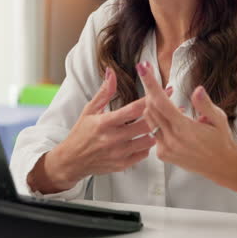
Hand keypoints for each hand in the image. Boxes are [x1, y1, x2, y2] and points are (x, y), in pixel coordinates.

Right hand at [37, 68, 155, 191]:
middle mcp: (113, 139)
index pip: (133, 109)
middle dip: (157, 114)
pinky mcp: (122, 165)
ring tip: (154, 123)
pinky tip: (144, 138)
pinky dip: (146, 145)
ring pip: (148, 141)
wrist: (72, 161)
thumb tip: (112, 72)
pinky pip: (144, 154)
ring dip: (153, 131)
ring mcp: (119, 153)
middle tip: (164, 108)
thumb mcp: (89, 110)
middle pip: (145, 125)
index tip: (164, 91)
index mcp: (104, 122)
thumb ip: (104, 92)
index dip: (151, 99)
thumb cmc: (81, 133)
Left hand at [137, 61, 236, 195]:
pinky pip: (153, 132)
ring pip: (150, 120)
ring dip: (153, 107)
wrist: (221, 166)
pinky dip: (158, 123)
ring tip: (166, 102)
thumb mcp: (219, 119)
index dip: (150, 83)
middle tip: (154, 81)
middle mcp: (172, 139)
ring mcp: (165, 148)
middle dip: (151, 92)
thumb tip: (197, 90)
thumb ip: (205, 104)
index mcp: (185, 128)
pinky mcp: (163, 154)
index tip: (142, 68)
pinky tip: (171, 121)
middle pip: (151, 108)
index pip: (161, 102)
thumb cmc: (221, 141)